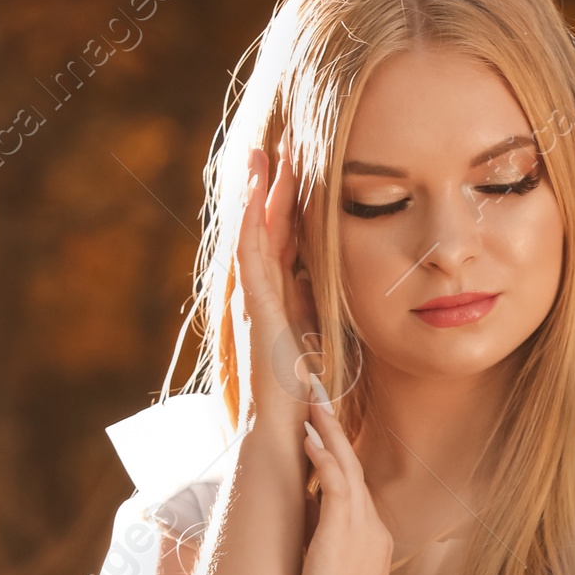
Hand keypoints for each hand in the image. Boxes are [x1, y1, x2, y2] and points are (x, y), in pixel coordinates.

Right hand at [234, 140, 318, 435]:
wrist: (283, 432)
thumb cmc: (303, 398)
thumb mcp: (318, 343)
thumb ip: (317, 313)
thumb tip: (323, 288)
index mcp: (278, 300)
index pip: (282, 239)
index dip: (287, 203)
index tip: (297, 166)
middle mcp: (260, 294)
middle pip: (265, 226)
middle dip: (270, 185)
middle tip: (275, 142)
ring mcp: (253, 299)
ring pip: (254, 231)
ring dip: (259, 191)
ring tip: (263, 152)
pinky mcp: (255, 306)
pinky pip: (251, 253)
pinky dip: (252, 219)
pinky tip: (256, 191)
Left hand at [296, 398, 398, 574]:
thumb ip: (322, 556)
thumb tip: (300, 540)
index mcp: (369, 539)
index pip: (350, 484)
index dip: (335, 451)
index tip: (318, 423)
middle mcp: (371, 528)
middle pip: (352, 465)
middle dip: (333, 427)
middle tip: (315, 389)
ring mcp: (362, 530)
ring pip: (346, 466)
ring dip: (327, 429)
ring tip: (310, 396)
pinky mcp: (345, 537)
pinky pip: (337, 484)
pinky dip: (323, 456)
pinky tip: (308, 433)